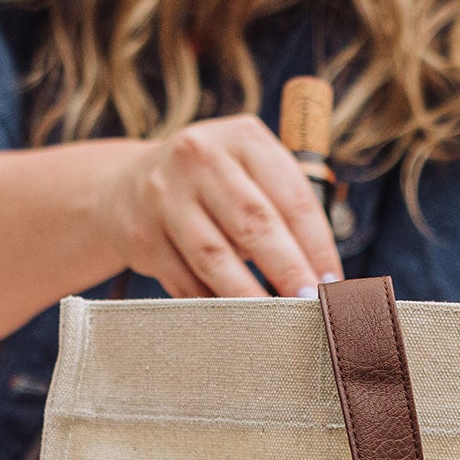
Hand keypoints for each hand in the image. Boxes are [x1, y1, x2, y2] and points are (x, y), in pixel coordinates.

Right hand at [103, 114, 345, 299]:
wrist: (126, 187)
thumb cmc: (211, 186)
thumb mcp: (247, 170)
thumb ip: (283, 206)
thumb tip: (323, 274)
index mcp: (241, 138)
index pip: (291, 195)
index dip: (317, 244)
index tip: (333, 281)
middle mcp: (199, 158)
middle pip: (253, 223)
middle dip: (288, 269)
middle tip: (311, 304)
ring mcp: (164, 196)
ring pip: (214, 257)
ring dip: (250, 295)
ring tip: (276, 320)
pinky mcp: (142, 236)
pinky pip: (185, 280)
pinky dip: (213, 305)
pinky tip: (236, 321)